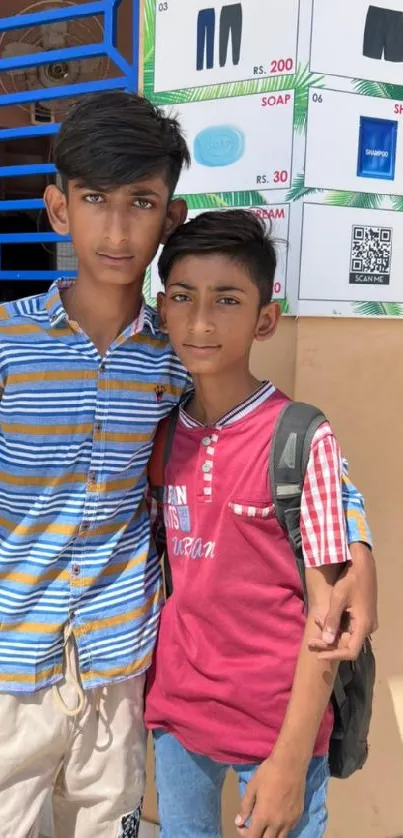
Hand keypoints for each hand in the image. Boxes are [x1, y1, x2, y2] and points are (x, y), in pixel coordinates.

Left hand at [235, 757, 304, 837]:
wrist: (290, 764)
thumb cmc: (268, 773)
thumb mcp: (252, 787)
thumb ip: (245, 806)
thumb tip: (239, 822)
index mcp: (263, 816)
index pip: (252, 837)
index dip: (244, 834)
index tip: (241, 826)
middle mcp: (277, 823)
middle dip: (256, 837)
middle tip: (252, 827)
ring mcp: (289, 821)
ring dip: (270, 836)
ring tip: (264, 826)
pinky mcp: (298, 816)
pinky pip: (288, 830)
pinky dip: (281, 830)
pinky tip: (276, 819)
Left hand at [308, 544, 377, 660]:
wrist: (363, 565)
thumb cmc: (350, 580)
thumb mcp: (338, 599)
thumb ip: (332, 621)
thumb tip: (325, 641)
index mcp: (364, 625)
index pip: (350, 651)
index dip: (334, 655)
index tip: (318, 655)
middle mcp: (368, 627)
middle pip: (347, 644)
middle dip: (327, 643)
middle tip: (310, 641)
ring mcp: (366, 622)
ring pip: (347, 635)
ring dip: (330, 632)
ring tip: (316, 620)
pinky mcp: (363, 617)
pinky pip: (349, 628)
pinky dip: (336, 625)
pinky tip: (323, 618)